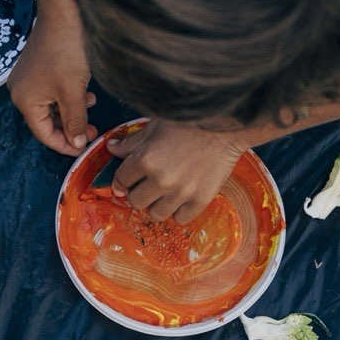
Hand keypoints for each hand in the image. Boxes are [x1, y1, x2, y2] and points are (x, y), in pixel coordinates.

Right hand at [8, 15, 96, 155]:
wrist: (64, 12)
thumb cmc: (66, 51)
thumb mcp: (73, 93)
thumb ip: (75, 122)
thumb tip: (77, 144)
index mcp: (25, 101)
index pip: (43, 134)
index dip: (64, 145)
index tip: (84, 148)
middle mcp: (20, 92)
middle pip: (46, 120)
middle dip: (70, 127)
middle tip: (92, 131)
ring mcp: (28, 78)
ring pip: (51, 106)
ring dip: (72, 111)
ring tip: (91, 106)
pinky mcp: (37, 67)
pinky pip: (52, 91)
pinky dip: (68, 96)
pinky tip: (84, 93)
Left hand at [107, 120, 247, 221]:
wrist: (227, 125)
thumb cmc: (189, 120)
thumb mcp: (155, 125)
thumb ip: (132, 142)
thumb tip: (111, 149)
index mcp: (146, 159)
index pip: (121, 180)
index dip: (122, 180)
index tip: (127, 181)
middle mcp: (161, 180)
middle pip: (135, 202)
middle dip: (138, 193)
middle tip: (147, 184)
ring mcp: (181, 193)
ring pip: (155, 214)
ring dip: (156, 205)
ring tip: (165, 192)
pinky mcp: (200, 200)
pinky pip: (179, 219)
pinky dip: (177, 211)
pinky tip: (181, 198)